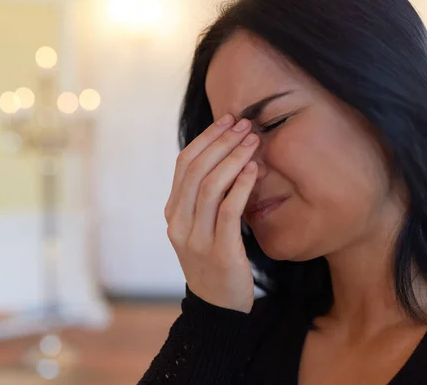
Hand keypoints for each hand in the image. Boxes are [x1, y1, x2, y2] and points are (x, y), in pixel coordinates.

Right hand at [165, 115, 259, 312]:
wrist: (218, 306)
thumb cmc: (214, 258)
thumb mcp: (200, 225)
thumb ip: (205, 196)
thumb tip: (225, 154)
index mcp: (172, 212)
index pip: (184, 164)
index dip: (206, 138)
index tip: (228, 119)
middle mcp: (178, 223)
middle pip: (196, 170)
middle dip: (222, 142)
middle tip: (245, 124)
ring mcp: (195, 239)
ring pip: (210, 187)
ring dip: (233, 159)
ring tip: (253, 142)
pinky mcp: (219, 252)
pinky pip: (228, 211)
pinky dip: (241, 186)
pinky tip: (254, 170)